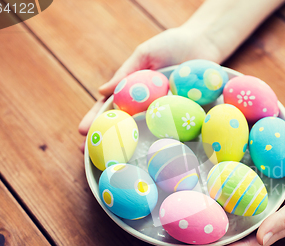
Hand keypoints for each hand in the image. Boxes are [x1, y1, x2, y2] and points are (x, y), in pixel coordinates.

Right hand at [78, 26, 221, 150]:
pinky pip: (174, 129)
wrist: (203, 44)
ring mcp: (165, 112)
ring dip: (134, 148)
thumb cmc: (170, 45)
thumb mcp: (145, 55)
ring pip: (147, 133)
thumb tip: (102, 90)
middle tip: (92, 155)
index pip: (110, 107)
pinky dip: (166, 142)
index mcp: (132, 91)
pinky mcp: (185, 115)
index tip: (82, 131)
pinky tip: (158, 156)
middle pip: (124, 125)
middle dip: (108, 140)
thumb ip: (126, 72)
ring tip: (119, 162)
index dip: (95, 119)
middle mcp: (146, 105)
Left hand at [184, 136, 284, 245]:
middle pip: (232, 235)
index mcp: (275, 226)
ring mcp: (254, 200)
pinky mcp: (249, 183)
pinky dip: (215, 198)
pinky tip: (197, 199)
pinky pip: (231, 192)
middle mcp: (261, 216)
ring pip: (228, 215)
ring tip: (183, 232)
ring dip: (208, 224)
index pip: (247, 245)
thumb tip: (261, 240)